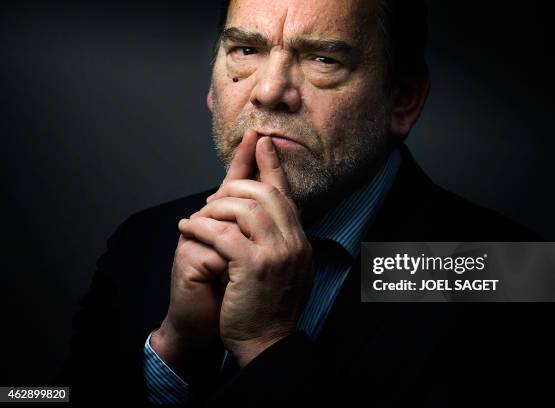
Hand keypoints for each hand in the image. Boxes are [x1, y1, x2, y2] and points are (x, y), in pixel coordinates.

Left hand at [178, 130, 313, 366]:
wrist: (267, 344)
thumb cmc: (267, 307)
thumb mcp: (284, 269)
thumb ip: (279, 239)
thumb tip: (266, 212)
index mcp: (300, 241)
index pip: (285, 193)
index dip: (271, 165)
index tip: (260, 142)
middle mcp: (294, 242)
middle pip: (263, 193)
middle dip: (233, 188)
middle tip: (212, 198)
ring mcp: (277, 253)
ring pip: (243, 208)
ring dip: (214, 208)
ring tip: (197, 217)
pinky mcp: (253, 266)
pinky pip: (222, 233)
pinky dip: (200, 227)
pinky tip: (186, 229)